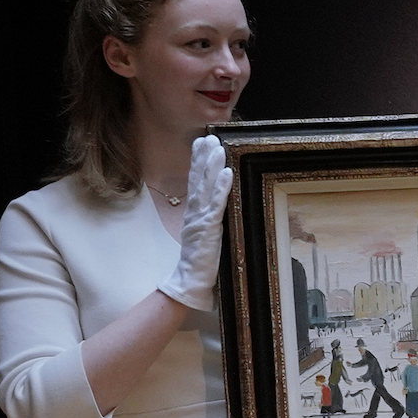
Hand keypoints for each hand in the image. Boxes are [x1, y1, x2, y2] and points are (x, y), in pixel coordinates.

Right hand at [159, 134, 233, 312]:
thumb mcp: (205, 235)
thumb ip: (208, 220)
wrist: (190, 280)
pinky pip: (217, 204)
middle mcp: (195, 212)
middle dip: (203, 157)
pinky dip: (221, 187)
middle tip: (208, 136)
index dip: (198, 162)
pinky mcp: (210, 227)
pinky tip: (227, 173)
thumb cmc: (201, 261)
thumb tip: (216, 207)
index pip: (195, 182)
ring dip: (212, 166)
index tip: (201, 143)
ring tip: (217, 147)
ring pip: (206, 186)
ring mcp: (201, 218)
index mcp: (194, 213)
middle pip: (198, 179)